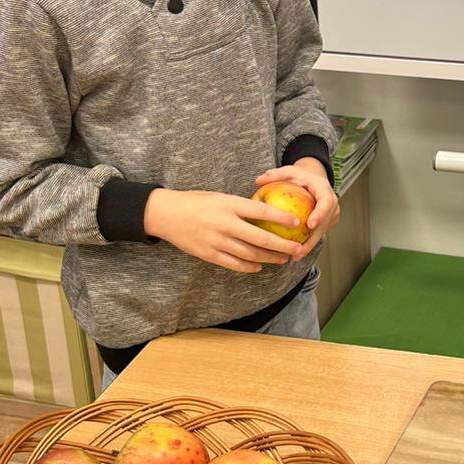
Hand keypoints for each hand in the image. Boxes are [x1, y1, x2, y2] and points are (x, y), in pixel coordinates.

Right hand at [142, 187, 303, 273]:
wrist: (166, 214)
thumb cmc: (195, 202)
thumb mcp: (219, 196)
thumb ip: (240, 206)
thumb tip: (265, 212)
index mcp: (229, 205)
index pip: (261, 212)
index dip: (281, 218)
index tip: (296, 222)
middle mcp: (225, 224)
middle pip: (260, 239)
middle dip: (282, 246)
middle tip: (297, 249)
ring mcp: (217, 241)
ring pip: (250, 254)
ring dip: (269, 258)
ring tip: (283, 259)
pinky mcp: (209, 254)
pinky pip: (234, 264)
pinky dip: (249, 266)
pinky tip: (259, 266)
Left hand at [254, 158, 339, 258]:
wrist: (315, 182)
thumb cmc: (301, 177)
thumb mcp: (289, 172)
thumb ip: (275, 175)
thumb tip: (258, 181)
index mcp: (324, 190)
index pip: (326, 202)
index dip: (320, 214)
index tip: (310, 225)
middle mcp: (332, 205)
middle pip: (324, 224)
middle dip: (313, 239)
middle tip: (300, 249)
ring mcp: (331, 216)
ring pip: (321, 233)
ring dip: (309, 245)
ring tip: (295, 256)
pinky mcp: (327, 224)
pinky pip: (317, 234)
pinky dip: (307, 243)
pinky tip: (294, 253)